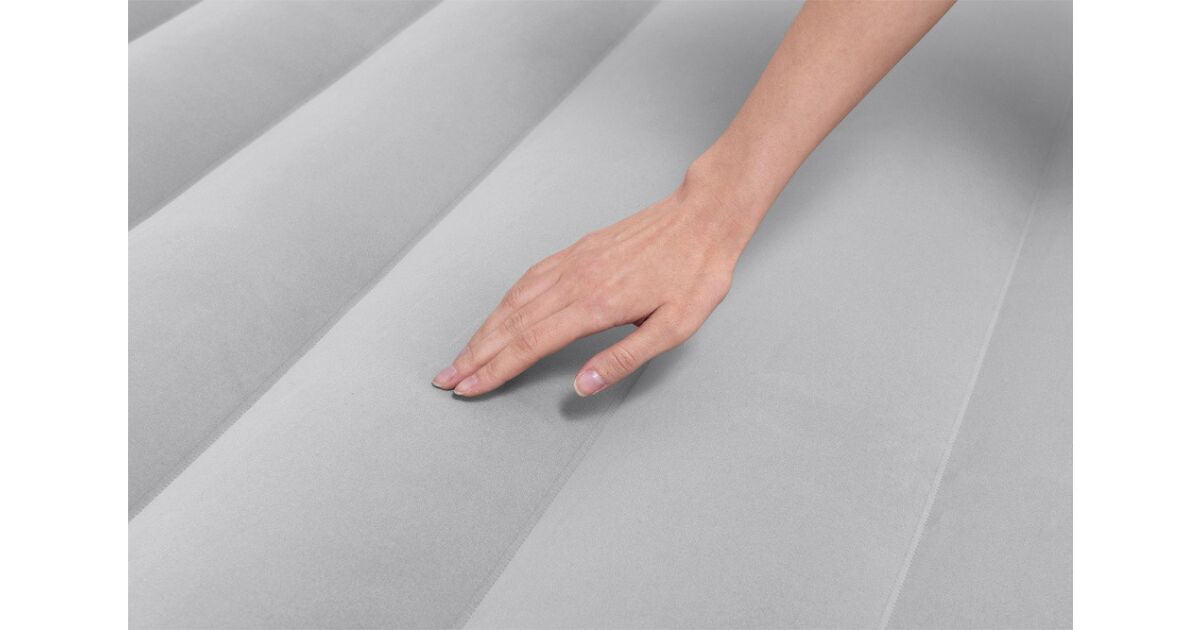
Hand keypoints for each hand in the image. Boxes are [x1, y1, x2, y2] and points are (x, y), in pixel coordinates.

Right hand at [432, 173, 751, 396]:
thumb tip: (581, 386)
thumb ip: (624, 358)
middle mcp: (576, 280)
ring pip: (514, 299)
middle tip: (447, 377)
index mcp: (596, 304)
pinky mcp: (578, 250)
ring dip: (484, 329)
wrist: (704, 216)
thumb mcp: (675, 327)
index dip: (496, 368)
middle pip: (511, 323)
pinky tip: (497, 313)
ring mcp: (573, 262)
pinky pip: (530, 277)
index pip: (531, 343)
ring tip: (463, 353)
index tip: (469, 387)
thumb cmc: (696, 273)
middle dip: (475, 354)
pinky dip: (505, 300)